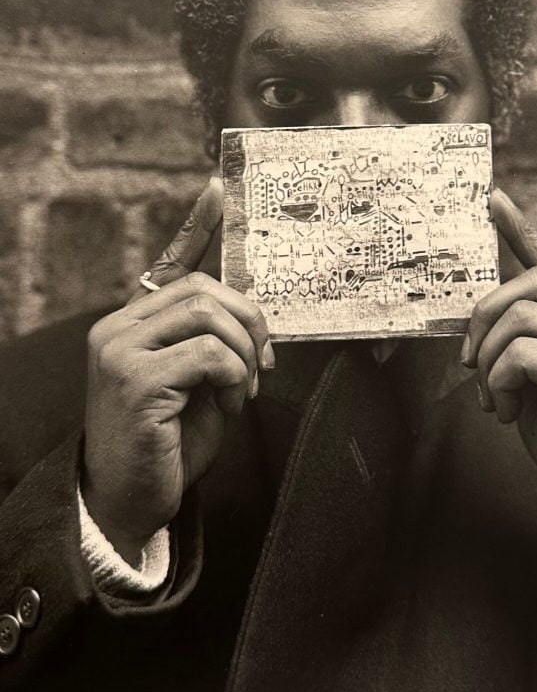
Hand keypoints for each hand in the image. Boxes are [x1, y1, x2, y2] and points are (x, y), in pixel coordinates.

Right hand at [82, 178, 273, 564]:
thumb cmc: (167, 441)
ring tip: (242, 390)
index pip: (170, 262)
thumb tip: (251, 310)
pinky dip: (234, 378)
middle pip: (205, 288)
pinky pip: (209, 354)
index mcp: (134, 323)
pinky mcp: (135, 380)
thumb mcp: (196, 382)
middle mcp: (118, 328)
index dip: (198, 225)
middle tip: (263, 362)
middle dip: (251, 320)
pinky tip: (229, 406)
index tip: (219, 190)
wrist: (127, 502)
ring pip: (209, 315)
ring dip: (244, 353)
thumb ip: (212, 342)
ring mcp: (121, 351)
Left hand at [462, 188, 536, 573]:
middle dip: (483, 319)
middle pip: (529, 284)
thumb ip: (529, 342)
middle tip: (468, 363)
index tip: (495, 200)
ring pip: (521, 318)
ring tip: (494, 399)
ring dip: (488, 360)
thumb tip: (483, 316)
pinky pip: (522, 354)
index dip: (522, 231)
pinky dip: (499, 381)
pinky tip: (507, 412)